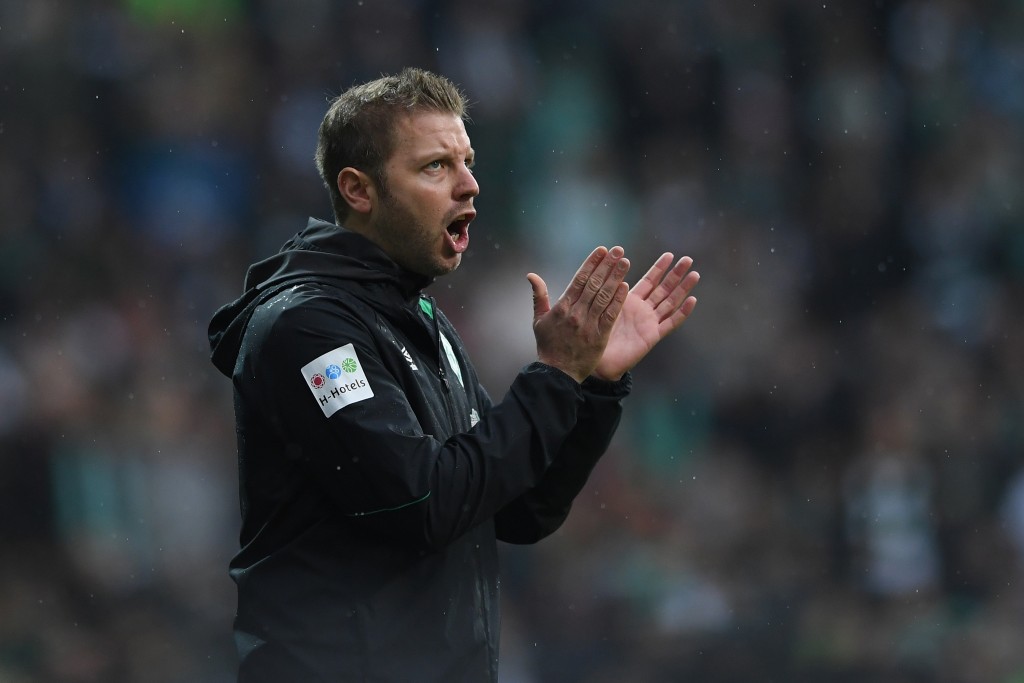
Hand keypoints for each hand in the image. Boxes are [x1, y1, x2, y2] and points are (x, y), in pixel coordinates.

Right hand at [527, 246, 630, 382]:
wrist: (557, 374)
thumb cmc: (548, 346)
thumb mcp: (539, 320)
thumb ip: (538, 296)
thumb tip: (531, 275)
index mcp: (562, 307)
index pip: (579, 279)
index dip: (592, 263)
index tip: (602, 250)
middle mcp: (576, 313)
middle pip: (594, 284)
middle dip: (607, 265)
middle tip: (618, 250)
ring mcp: (588, 325)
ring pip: (604, 296)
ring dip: (615, 277)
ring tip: (625, 262)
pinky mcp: (599, 337)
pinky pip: (610, 315)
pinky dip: (617, 300)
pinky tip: (625, 287)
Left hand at [593, 252, 698, 380]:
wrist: (599, 360)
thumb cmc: (596, 334)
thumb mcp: (602, 307)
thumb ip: (610, 291)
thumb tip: (612, 268)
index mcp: (631, 301)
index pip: (649, 281)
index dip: (659, 268)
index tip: (670, 255)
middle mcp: (643, 310)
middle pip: (664, 289)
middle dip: (676, 274)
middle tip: (688, 259)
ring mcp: (650, 322)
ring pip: (671, 302)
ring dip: (683, 289)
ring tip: (695, 274)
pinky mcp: (653, 336)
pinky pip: (670, 323)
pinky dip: (682, 312)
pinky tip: (692, 300)